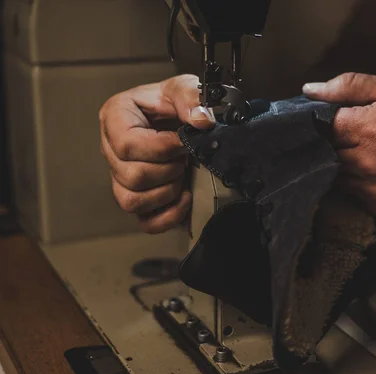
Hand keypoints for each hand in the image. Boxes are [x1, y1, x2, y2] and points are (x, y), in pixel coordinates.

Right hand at [99, 74, 214, 232]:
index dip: (161, 148)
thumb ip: (191, 97)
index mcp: (116, 118)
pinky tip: (184, 197)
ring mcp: (121, 177)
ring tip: (181, 173)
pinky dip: (169, 216)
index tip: (183, 141)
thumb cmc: (176, 103)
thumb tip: (200, 120)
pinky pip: (145, 221)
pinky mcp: (138, 198)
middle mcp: (112, 149)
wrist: (185, 120)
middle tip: (184, 156)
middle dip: (168, 169)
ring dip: (167, 191)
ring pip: (132, 201)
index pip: (127, 145)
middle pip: (132, 176)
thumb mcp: (184, 87)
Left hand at [303, 73, 375, 217]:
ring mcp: (372, 189)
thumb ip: (350, 86)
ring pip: (335, 174)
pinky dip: (357, 181)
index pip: (322, 125)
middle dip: (335, 142)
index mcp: (371, 128)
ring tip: (367, 151)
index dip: (326, 120)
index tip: (338, 118)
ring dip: (343, 162)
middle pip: (325, 152)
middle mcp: (368, 163)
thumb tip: (309, 90)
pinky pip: (351, 192)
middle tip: (355, 134)